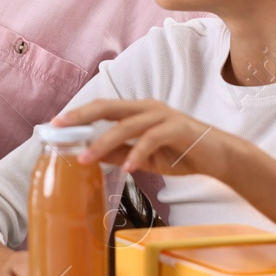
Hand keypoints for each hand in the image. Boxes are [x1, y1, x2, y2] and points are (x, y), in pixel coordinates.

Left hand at [54, 98, 224, 176]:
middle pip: (108, 107)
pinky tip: (127, 168)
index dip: (79, 113)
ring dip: (103, 143)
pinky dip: (137, 153)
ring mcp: (163, 116)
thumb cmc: (181, 152)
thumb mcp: (143, 156)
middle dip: (82, 116)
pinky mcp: (177, 128)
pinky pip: (152, 139)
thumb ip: (119, 153)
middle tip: (60, 127)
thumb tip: (91, 156)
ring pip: (126, 124)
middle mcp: (147, 108)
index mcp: (137, 111)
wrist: (219, 156)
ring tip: (86, 159)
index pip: (102, 108)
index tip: (56, 123)